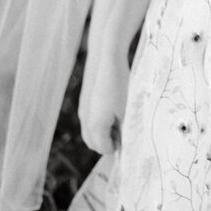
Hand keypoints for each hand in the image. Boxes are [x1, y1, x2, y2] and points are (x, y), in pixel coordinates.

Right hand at [77, 39, 130, 155]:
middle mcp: (85, 119)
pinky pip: (89, 122)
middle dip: (107, 144)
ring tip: (118, 122)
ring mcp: (83, 111)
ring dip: (102, 134)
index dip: (116, 148)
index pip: (104, 148)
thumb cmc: (121, 86)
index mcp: (96, 125)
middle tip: (122, 134)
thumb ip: (123, 131)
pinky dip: (99, 124)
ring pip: (90, 133)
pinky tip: (112, 112)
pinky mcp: (84, 103)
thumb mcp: (127, 111)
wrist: (107, 61)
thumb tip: (122, 143)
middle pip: (93, 144)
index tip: (126, 141)